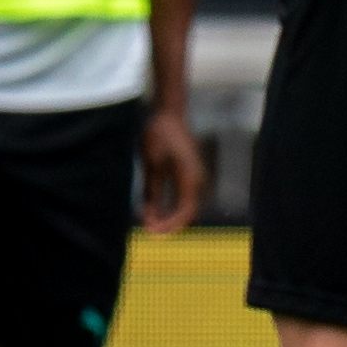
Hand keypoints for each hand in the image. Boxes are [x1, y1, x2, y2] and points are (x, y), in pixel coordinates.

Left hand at [138, 106, 205, 234]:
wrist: (169, 114)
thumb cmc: (159, 137)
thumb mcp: (151, 166)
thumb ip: (151, 193)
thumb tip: (148, 217)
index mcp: (191, 179)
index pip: (184, 212)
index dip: (168, 225)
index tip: (150, 231)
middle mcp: (198, 180)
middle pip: (188, 212)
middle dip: (169, 223)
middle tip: (148, 231)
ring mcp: (196, 176)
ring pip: (186, 206)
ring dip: (170, 216)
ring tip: (150, 221)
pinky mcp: (190, 173)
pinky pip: (184, 196)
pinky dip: (171, 206)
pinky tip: (156, 208)